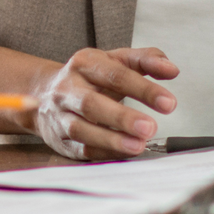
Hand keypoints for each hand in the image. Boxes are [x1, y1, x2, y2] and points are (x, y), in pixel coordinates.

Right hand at [29, 47, 177, 159]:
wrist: (42, 92)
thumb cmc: (88, 77)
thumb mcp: (114, 60)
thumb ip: (145, 60)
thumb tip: (171, 69)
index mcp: (84, 64)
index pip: (115, 75)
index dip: (143, 89)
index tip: (169, 103)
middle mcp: (68, 88)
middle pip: (92, 103)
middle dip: (121, 117)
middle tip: (150, 127)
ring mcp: (61, 115)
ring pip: (81, 129)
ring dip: (111, 140)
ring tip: (138, 145)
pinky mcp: (60, 139)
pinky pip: (81, 148)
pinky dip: (104, 153)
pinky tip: (124, 153)